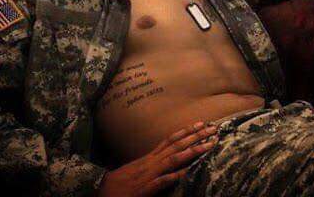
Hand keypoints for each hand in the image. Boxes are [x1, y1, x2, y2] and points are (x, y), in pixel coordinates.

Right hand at [96, 121, 218, 196]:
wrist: (100, 192)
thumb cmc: (119, 183)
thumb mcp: (137, 169)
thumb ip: (152, 163)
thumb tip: (165, 158)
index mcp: (149, 158)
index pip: (171, 140)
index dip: (186, 131)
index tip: (201, 124)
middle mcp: (151, 162)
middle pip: (176, 145)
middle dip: (196, 137)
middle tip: (214, 129)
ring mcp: (148, 175)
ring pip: (172, 160)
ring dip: (191, 152)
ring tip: (207, 146)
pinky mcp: (144, 189)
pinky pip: (160, 182)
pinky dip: (172, 176)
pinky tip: (185, 173)